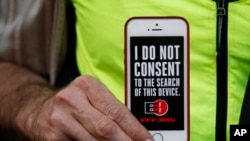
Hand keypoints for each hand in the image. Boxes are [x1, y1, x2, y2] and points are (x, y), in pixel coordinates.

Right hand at [24, 76, 152, 140]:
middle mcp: (72, 100)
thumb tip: (135, 130)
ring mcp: (60, 120)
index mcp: (87, 86)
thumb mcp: (90, 96)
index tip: (147, 140)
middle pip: (106, 128)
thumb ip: (110, 109)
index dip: (135, 129)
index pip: (117, 110)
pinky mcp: (52, 138)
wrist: (36, 108)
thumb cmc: (71, 102)